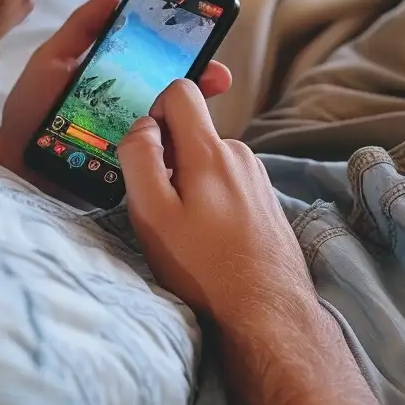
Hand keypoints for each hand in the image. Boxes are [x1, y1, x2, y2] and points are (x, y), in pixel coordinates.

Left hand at [0, 0, 232, 181]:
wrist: (12, 163)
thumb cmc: (29, 112)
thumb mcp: (51, 61)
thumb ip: (80, 28)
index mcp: (119, 80)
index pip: (161, 62)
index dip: (187, 49)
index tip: (204, 36)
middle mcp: (132, 110)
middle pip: (177, 94)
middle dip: (202, 82)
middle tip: (216, 76)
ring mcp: (132, 141)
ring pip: (174, 129)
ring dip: (190, 119)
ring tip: (193, 111)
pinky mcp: (127, 172)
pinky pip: (157, 164)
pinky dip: (171, 156)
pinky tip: (178, 146)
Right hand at [115, 76, 313, 331]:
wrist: (265, 312)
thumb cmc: (203, 270)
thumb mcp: (154, 216)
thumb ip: (140, 161)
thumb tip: (140, 128)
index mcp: (210, 151)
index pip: (181, 92)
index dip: (154, 112)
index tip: (145, 151)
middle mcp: (240, 155)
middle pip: (193, 132)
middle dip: (169, 159)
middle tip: (160, 209)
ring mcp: (257, 178)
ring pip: (208, 162)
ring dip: (190, 185)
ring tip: (186, 232)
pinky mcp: (265, 201)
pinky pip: (226, 185)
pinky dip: (210, 202)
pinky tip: (209, 240)